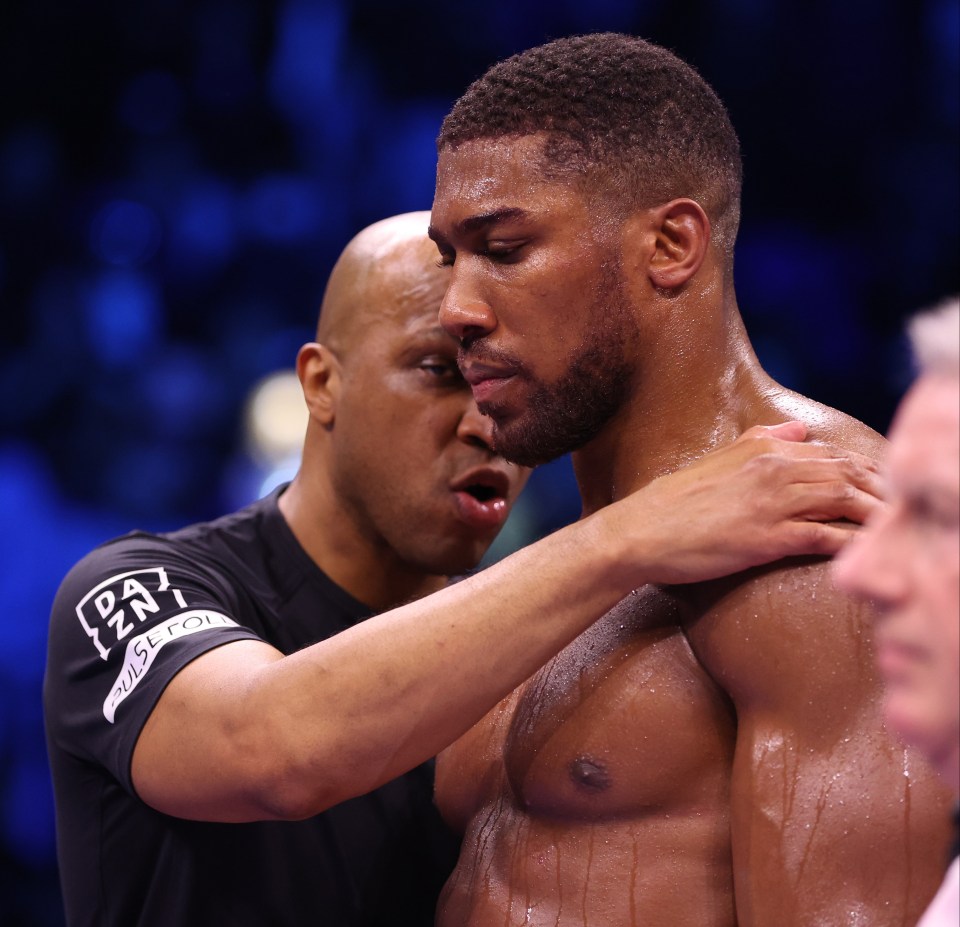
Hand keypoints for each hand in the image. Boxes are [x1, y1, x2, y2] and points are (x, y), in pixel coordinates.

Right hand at [612, 421, 884, 584]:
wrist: (640, 532)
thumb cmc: (673, 501)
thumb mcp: (717, 458)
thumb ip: (761, 439)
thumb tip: (797, 430)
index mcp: (763, 447)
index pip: (832, 454)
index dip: (866, 470)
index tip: (885, 487)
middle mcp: (773, 468)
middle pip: (848, 474)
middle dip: (881, 490)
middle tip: (905, 508)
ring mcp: (772, 502)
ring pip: (844, 501)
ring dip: (876, 515)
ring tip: (898, 529)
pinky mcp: (767, 537)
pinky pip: (825, 536)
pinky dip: (852, 542)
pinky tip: (869, 552)